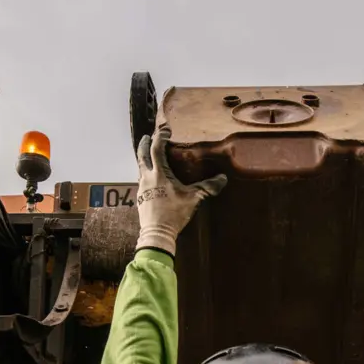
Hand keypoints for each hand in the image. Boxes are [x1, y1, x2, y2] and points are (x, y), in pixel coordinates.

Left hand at [135, 124, 226, 254]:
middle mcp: (147, 177)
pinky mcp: (141, 197)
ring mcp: (142, 187)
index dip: (160, 137)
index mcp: (159, 174)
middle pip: (142, 155)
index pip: (157, 149)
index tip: (165, 130)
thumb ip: (208, 187)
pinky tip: (151, 176)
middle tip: (148, 136)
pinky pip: (142, 179)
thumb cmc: (174, 214)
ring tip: (149, 154)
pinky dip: (146, 172)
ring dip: (144, 158)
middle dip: (145, 144)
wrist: (156, 233)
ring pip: (140, 167)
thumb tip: (223, 179)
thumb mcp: (193, 198)